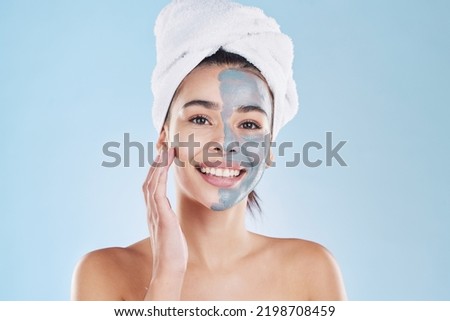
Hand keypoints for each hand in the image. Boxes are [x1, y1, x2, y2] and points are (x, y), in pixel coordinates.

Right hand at [142, 147, 187, 299]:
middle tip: (163, 141)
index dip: (157, 166)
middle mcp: (151, 208)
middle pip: (150, 177)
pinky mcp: (161, 217)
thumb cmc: (173, 250)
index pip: (153, 182)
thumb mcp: (171, 228)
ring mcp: (154, 212)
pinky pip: (156, 192)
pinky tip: (164, 165)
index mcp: (154, 210)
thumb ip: (168, 217)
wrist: (170, 267)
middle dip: (156, 158)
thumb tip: (170, 212)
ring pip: (151, 181)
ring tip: (165, 147)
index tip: (165, 151)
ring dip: (157, 163)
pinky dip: (158, 177)